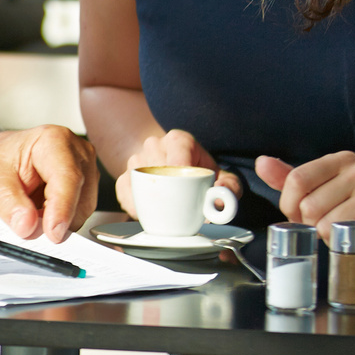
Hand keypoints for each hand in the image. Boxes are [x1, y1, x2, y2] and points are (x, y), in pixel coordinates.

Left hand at [0, 126, 96, 242]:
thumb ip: (8, 205)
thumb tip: (27, 226)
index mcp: (53, 140)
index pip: (67, 178)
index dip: (62, 209)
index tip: (52, 233)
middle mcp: (75, 151)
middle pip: (79, 197)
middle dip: (56, 219)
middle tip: (28, 226)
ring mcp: (84, 168)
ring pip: (82, 209)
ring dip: (58, 221)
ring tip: (30, 211)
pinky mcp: (85, 184)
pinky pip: (80, 212)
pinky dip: (61, 220)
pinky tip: (41, 211)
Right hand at [114, 128, 239, 216]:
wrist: (177, 169)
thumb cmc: (201, 174)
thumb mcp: (223, 178)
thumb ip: (230, 188)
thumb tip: (218, 201)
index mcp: (179, 140)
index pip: (177, 154)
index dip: (180, 172)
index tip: (186, 192)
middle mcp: (155, 145)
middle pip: (157, 169)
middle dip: (168, 193)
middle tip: (182, 212)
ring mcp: (136, 159)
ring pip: (138, 180)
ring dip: (151, 200)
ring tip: (166, 213)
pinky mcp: (124, 176)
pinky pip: (124, 191)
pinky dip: (133, 205)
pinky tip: (147, 214)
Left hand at [257, 152, 354, 276]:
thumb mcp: (323, 191)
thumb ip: (291, 178)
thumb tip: (262, 163)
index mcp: (343, 160)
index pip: (296, 179)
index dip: (290, 205)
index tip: (300, 214)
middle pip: (308, 205)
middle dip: (311, 224)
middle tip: (331, 226)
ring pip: (324, 224)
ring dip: (328, 237)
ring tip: (346, 233)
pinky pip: (343, 237)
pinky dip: (342, 245)